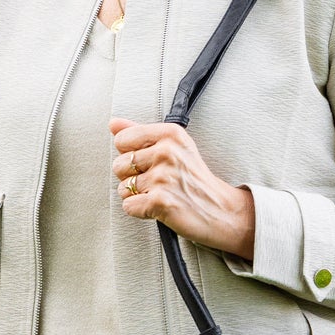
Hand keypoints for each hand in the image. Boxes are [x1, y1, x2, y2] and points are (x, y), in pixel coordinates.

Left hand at [110, 117, 255, 259]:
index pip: (122, 139)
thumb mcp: (174, 147)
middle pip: (118, 165)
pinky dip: (140, 211)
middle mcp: (167, 152)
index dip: (131, 154)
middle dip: (132, 177)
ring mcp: (163, 177)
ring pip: (122, 188)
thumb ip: (140, 132)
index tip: (151, 162)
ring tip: (160, 194)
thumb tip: (113, 123)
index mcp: (170, 134)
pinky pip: (128, 206)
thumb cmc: (194, 180)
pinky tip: (160, 207)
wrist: (221, 210)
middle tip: (159, 182)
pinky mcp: (160, 201)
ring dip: (137, 196)